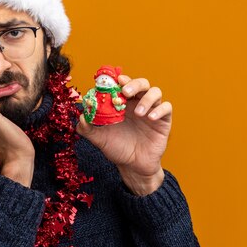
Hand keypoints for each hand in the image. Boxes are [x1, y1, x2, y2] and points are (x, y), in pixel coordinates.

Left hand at [76, 75, 171, 194]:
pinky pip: (166, 108)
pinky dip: (159, 110)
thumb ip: (88, 129)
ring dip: (147, 98)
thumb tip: (80, 117)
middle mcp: (138, 103)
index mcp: (123, 103)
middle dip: (134, 84)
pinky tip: (150, 118)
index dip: (119, 80)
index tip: (114, 81)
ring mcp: (152, 110)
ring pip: (155, 92)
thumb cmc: (117, 148)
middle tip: (125, 92)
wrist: (133, 166)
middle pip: (141, 83)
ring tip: (139, 113)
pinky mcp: (163, 120)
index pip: (123, 84)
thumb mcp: (99, 139)